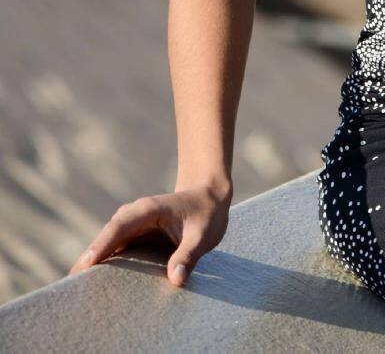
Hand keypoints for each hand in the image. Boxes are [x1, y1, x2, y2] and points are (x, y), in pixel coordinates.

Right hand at [66, 182, 232, 285]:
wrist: (209, 196)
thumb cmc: (207, 212)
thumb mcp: (203, 234)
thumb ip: (189, 255)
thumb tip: (176, 279)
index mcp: (148, 210)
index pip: (119, 227)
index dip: (101, 246)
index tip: (85, 265)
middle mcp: (135, 216)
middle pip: (106, 238)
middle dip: (90, 258)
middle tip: (72, 286)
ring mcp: (133, 226)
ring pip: (108, 245)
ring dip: (95, 263)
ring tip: (80, 290)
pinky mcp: (135, 237)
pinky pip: (117, 251)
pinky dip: (108, 265)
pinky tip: (100, 285)